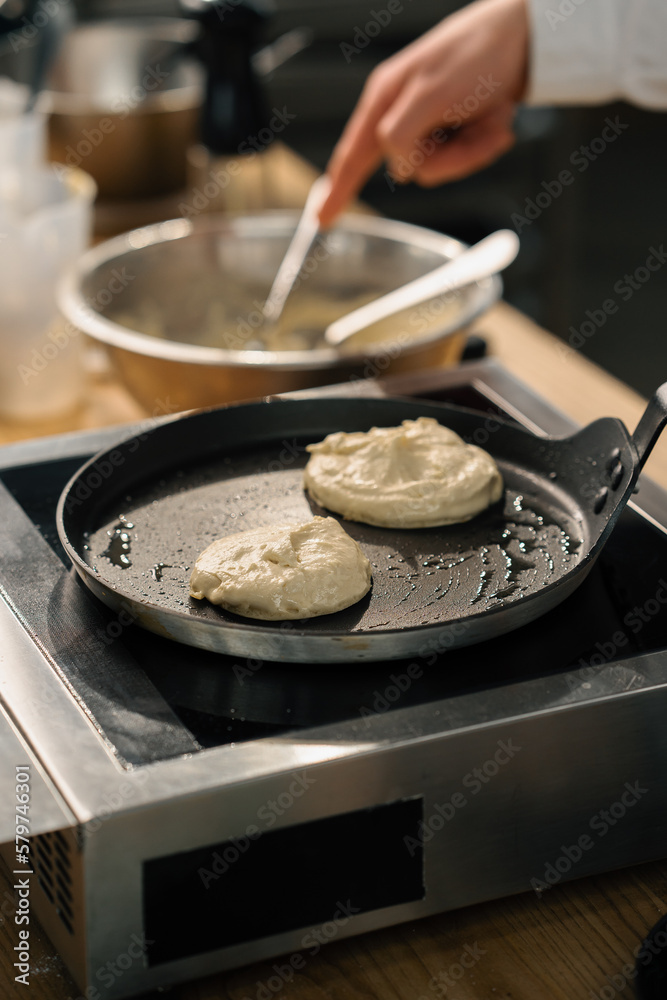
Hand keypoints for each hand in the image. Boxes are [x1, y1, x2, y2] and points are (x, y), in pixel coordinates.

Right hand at [318, 0, 528, 227]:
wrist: (525, 37)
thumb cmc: (476, 52)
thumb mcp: (432, 94)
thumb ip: (402, 135)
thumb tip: (397, 168)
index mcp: (385, 99)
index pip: (352, 155)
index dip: (337, 190)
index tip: (321, 220)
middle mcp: (403, 113)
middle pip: (412, 169)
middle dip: (450, 157)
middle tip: (473, 127)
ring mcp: (430, 123)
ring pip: (442, 167)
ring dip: (473, 147)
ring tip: (488, 116)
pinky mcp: (454, 129)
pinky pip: (463, 157)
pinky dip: (485, 142)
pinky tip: (495, 118)